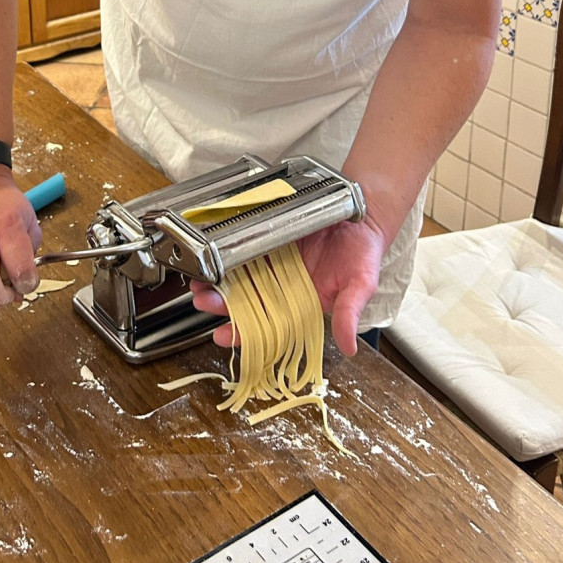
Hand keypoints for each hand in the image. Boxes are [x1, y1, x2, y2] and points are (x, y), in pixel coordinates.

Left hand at [191, 215, 386, 356]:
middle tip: (203, 302)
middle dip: (221, 306)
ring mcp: (272, 266)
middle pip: (244, 303)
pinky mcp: (267, 243)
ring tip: (199, 283)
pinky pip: (241, 252)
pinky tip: (211, 259)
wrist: (362, 216)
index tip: (222, 336)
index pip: (267, 327)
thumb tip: (349, 347)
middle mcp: (281, 290)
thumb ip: (350, 314)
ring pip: (237, 280)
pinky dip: (225, 257)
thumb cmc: (362, 253)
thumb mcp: (361, 285)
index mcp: (299, 307)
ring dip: (216, 284)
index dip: (244, 333)